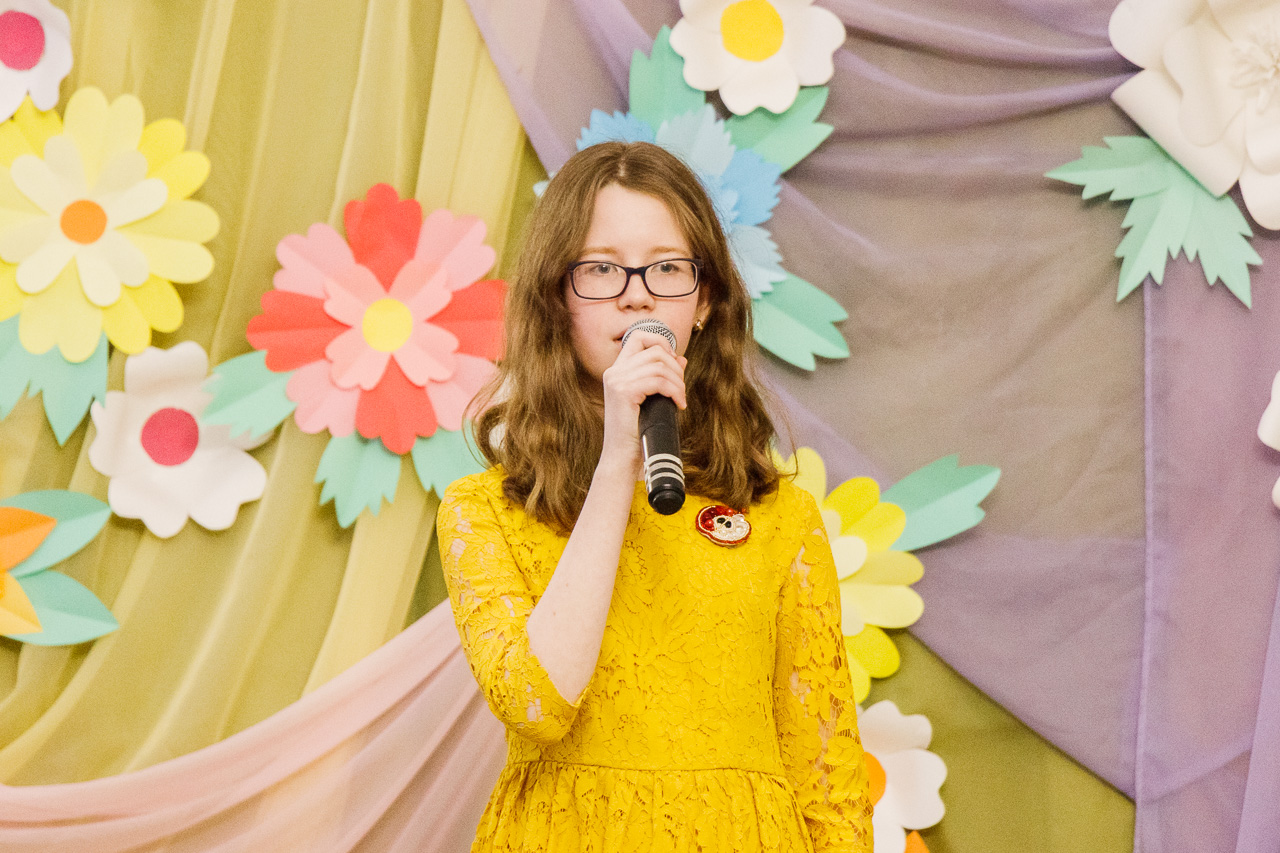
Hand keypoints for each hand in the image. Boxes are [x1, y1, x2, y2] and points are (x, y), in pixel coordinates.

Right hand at [598, 331, 686, 473]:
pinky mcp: (624, 392)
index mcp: (617, 370)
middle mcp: (614, 372)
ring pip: (659, 365)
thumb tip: (681, 358)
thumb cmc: (638, 431)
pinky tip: (678, 405)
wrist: (623, 457)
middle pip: (654, 350)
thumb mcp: (652, 398)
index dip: (661, 342)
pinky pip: (658, 380)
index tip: (674, 363)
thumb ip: (663, 376)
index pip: (638, 336)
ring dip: (678, 382)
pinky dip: (674, 391)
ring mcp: (617, 380)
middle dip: (676, 367)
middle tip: (681, 389)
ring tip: (680, 400)